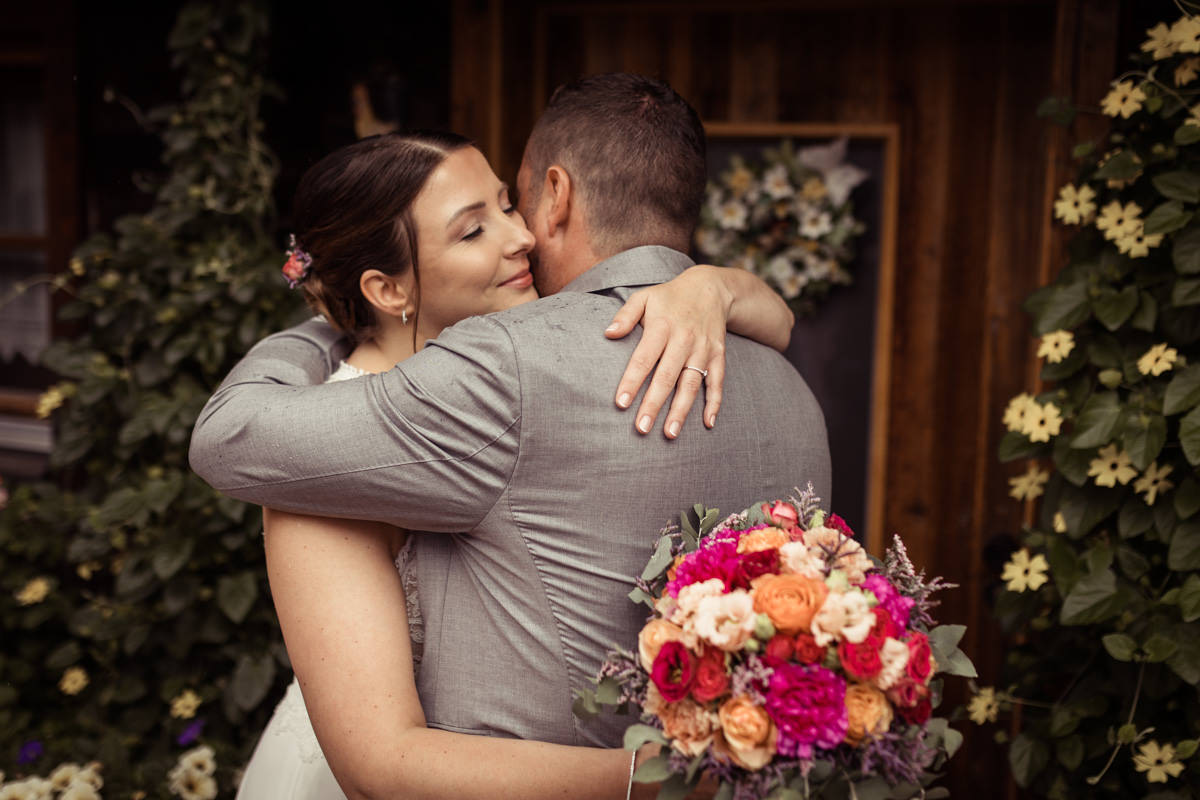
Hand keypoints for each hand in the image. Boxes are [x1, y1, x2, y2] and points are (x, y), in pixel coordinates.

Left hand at [605, 266, 730, 437]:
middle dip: (654, 404)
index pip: (644, 358)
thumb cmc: (668, 297)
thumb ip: (625, 316)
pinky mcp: (718, 356)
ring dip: (681, 410)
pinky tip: (708, 423)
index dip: (632, 381)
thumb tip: (608, 334)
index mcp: (662, 326)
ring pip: (691, 384)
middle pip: (667, 376)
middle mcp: (684, 340)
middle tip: (641, 429)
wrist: (710, 288)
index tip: (621, 403)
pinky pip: (717, 382)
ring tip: (670, 433)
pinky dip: (714, 402)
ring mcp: (703, 349)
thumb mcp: (644, 297)